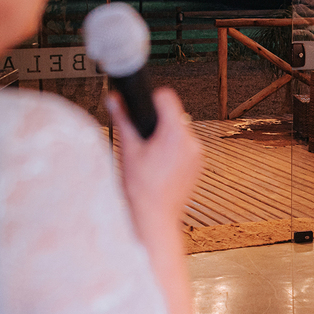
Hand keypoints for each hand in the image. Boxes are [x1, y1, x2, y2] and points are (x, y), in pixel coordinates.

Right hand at [108, 88, 202, 230]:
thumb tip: (114, 100)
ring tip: (151, 155)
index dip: (151, 100)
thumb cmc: (141, 189)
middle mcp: (191, 142)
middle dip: (157, 122)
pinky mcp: (198, 165)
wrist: (154, 217)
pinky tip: (160, 165)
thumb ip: (122, 119)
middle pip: (174, 115)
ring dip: (166, 137)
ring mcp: (197, 155)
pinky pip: (186, 147)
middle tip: (143, 139)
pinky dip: (174, 150)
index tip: (143, 109)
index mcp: (174, 134)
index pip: (166, 97)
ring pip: (180, 132)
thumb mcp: (128, 150)